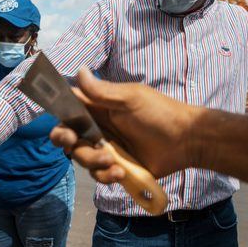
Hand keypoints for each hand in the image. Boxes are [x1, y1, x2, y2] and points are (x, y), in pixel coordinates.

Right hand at [50, 67, 204, 181]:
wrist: (187, 141)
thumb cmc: (160, 112)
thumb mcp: (131, 98)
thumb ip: (102, 91)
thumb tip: (79, 70)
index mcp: (99, 108)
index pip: (69, 110)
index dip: (60, 118)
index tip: (65, 127)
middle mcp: (98, 127)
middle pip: (68, 138)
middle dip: (67, 143)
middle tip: (73, 143)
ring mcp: (106, 148)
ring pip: (82, 158)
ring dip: (93, 161)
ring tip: (114, 163)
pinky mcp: (116, 167)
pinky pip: (99, 175)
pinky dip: (106, 176)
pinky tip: (121, 172)